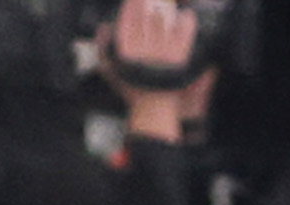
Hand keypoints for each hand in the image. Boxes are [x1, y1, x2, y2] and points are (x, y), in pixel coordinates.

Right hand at [99, 0, 213, 142]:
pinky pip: (183, 33)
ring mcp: (161, 54)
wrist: (152, 109)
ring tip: (168, 6)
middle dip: (147, 2)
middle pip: (145, 16)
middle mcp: (142, 51)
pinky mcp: (178, 58)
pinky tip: (187, 15)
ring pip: (163, 21)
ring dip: (165, 9)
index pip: (127, 20)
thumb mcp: (110, 71)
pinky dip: (186, 22)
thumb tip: (103, 26)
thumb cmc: (130, 88)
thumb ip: (103, 49)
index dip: (131, 5)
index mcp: (125, 52)